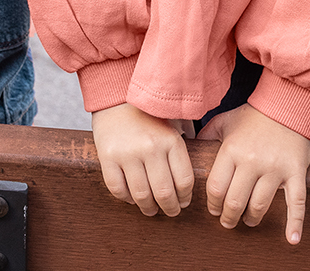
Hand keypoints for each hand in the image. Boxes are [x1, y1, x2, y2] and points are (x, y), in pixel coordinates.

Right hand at [90, 103, 193, 218]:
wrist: (116, 98)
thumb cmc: (149, 114)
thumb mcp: (173, 123)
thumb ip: (187, 142)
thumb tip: (202, 163)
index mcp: (171, 139)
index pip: (184, 181)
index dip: (185, 197)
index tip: (183, 202)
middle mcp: (150, 147)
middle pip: (164, 193)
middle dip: (170, 208)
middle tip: (170, 212)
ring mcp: (128, 153)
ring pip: (141, 195)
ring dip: (148, 208)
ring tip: (151, 210)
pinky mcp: (107, 157)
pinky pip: (118, 189)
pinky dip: (126, 199)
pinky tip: (132, 198)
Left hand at [196, 104, 309, 244]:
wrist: (288, 103)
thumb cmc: (255, 115)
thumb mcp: (225, 121)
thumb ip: (207, 135)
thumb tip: (189, 148)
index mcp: (232, 150)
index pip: (215, 188)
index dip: (212, 204)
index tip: (214, 209)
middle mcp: (252, 161)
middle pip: (235, 201)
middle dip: (229, 217)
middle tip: (228, 221)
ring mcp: (275, 168)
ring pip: (259, 205)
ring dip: (252, 218)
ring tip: (248, 220)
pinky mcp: (295, 172)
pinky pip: (296, 202)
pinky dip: (295, 223)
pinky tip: (292, 239)